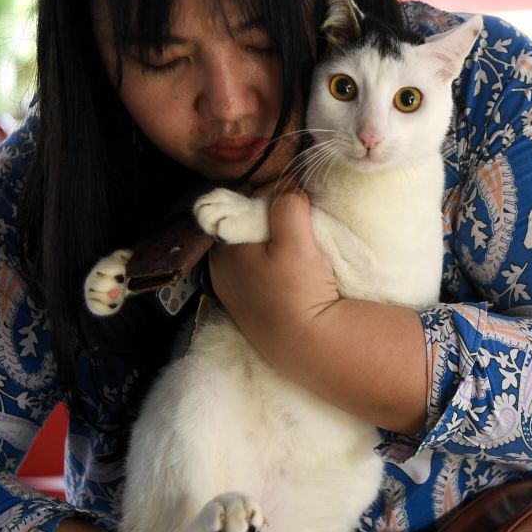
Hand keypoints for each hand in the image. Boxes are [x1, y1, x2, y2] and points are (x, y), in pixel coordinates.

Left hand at [207, 186, 339, 362]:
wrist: (311, 346)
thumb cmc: (297, 292)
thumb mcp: (295, 239)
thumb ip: (287, 203)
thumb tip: (289, 184)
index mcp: (222, 249)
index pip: (244, 206)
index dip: (273, 198)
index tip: (298, 202)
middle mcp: (221, 271)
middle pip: (251, 228)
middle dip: (275, 222)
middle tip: (305, 226)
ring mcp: (237, 293)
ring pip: (259, 251)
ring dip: (280, 245)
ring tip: (305, 251)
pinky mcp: (255, 310)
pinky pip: (266, 274)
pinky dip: (280, 268)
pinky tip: (299, 274)